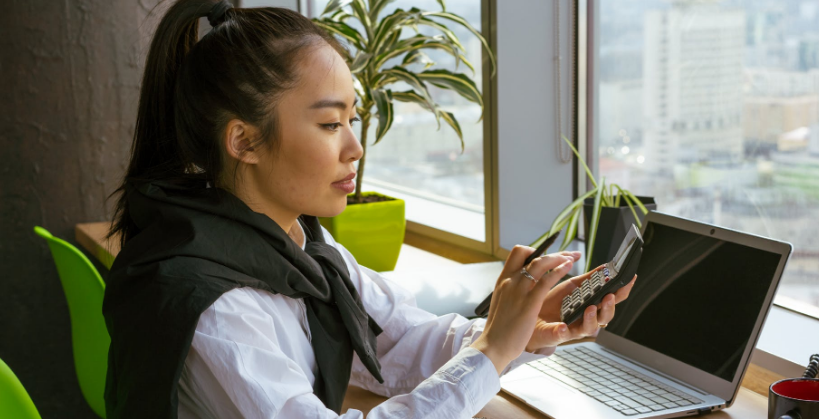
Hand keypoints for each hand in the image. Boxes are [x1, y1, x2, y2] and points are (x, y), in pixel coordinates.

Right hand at [470, 245, 574, 374]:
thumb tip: (521, 284)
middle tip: (567, 254)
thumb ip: (511, 290)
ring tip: (572, 258)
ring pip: (540, 263)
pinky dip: (559, 271)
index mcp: (503, 280)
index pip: (517, 253)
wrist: (493, 345)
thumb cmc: (499, 328)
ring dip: (559, 257)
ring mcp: (518, 290)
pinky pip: (547, 280)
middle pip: (530, 254)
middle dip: (552, 252)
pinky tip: (569, 268)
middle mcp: (509, 281)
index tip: (547, 256)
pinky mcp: (529, 302)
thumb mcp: (502, 302)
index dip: (535, 251)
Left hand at [525, 263, 636, 351]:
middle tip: (609, 296)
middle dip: (609, 306)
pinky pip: (563, 335)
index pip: (614, 298)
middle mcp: (588, 318)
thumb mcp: (573, 286)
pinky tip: (563, 326)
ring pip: (590, 328)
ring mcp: (575, 328)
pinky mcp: (559, 335)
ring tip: (590, 308)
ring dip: (592, 318)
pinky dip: (564, 331)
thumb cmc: (556, 302)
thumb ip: (590, 278)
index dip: (623, 289)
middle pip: (606, 316)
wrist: (533, 315)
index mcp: (594, 304)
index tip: (630, 278)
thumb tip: (606, 267)